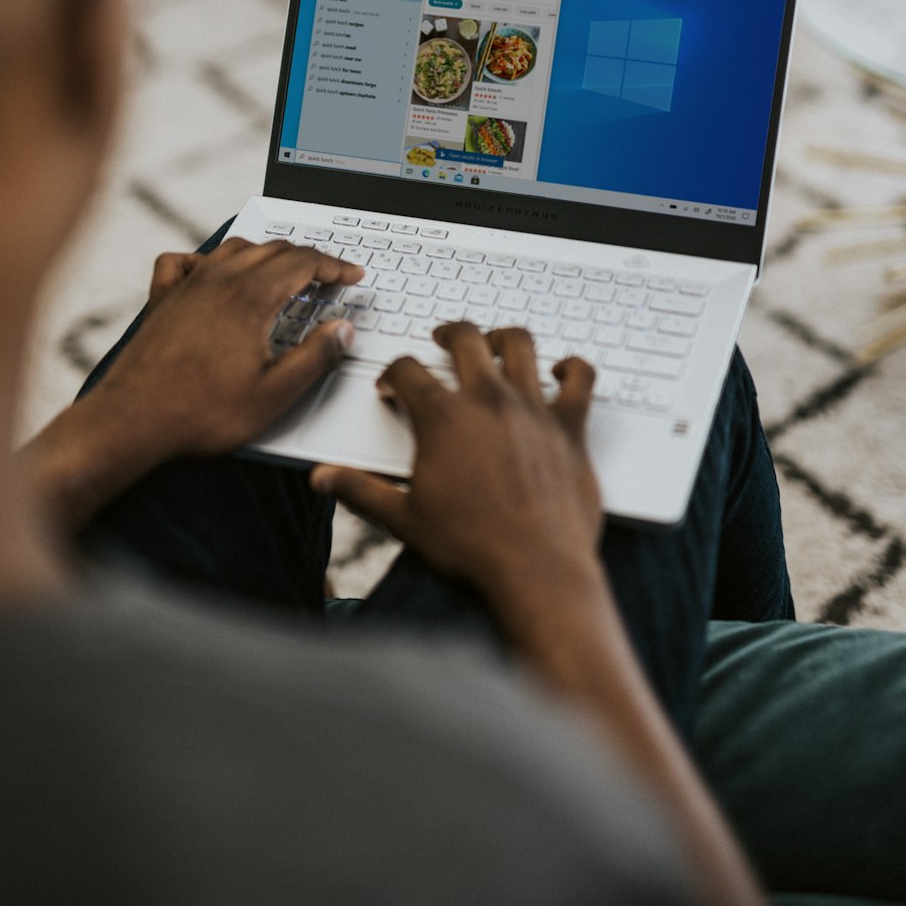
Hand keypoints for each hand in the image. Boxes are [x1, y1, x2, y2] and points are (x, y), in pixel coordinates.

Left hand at [87, 237, 362, 459]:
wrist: (132, 422)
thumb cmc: (200, 413)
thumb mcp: (274, 394)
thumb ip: (316, 358)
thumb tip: (342, 331)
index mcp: (250, 296)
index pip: (304, 262)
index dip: (335, 265)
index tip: (352, 274)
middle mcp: (218, 280)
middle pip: (273, 249)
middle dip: (307, 258)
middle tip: (329, 277)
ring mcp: (186, 286)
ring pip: (234, 248)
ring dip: (265, 253)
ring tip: (284, 272)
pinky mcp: (161, 300)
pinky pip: (183, 260)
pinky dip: (205, 259)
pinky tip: (210, 272)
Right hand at [312, 323, 601, 611]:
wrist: (536, 572)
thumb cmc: (472, 548)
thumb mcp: (404, 520)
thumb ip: (361, 491)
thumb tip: (324, 478)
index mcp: (443, 418)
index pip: (407, 371)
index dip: (393, 375)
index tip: (393, 387)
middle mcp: (488, 401)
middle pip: (465, 339)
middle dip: (449, 334)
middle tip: (443, 341)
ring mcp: (532, 409)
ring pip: (520, 345)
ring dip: (504, 337)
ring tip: (496, 343)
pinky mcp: (569, 426)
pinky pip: (581, 378)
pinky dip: (573, 367)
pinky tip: (563, 370)